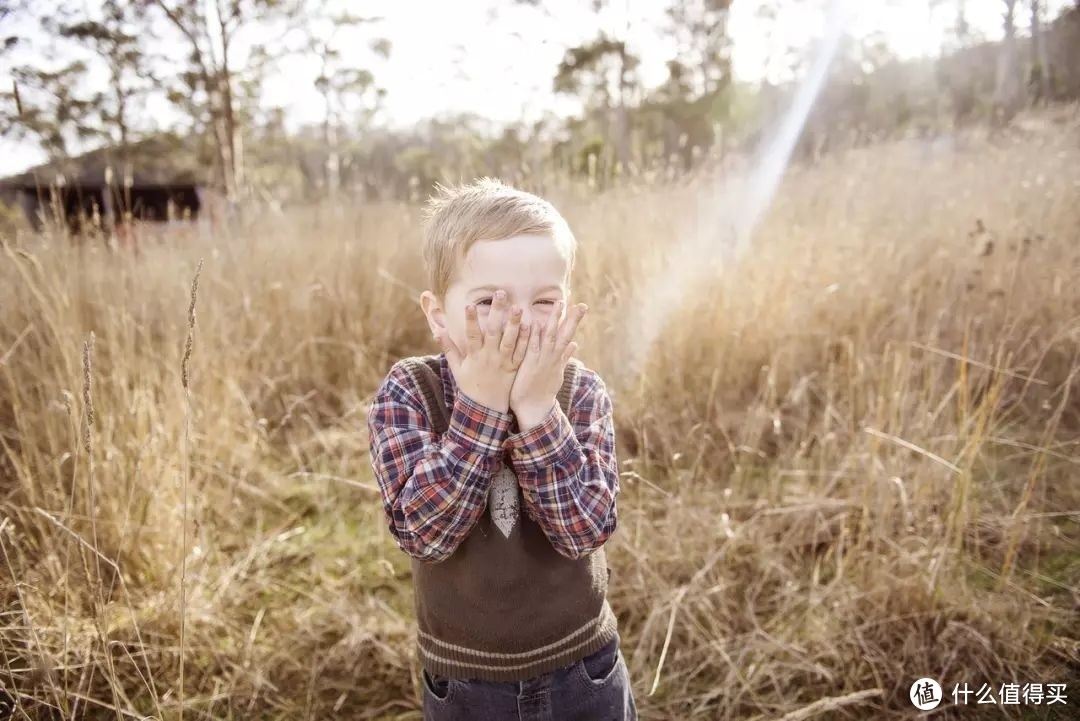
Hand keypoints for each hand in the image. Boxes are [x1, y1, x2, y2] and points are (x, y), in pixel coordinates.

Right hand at [435, 290, 528, 413]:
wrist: (486, 409)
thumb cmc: (470, 386)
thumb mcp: (456, 368)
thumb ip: (448, 348)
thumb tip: (437, 331)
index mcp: (474, 356)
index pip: (471, 334)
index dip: (469, 320)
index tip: (469, 304)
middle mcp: (489, 357)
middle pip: (493, 331)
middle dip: (496, 312)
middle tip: (501, 293)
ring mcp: (503, 362)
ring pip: (510, 340)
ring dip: (514, 323)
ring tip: (518, 307)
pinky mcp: (515, 367)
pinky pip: (522, 352)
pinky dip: (526, 339)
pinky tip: (531, 325)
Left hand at [509, 300, 587, 428]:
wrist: (534, 409)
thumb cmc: (542, 390)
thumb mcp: (557, 372)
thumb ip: (565, 357)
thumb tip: (575, 344)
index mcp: (558, 358)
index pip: (567, 336)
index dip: (573, 321)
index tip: (579, 306)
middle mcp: (553, 358)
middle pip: (564, 334)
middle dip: (572, 318)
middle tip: (581, 304)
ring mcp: (542, 360)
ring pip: (550, 336)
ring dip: (555, 320)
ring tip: (559, 304)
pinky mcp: (529, 364)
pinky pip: (532, 346)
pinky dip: (534, 335)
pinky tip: (536, 322)